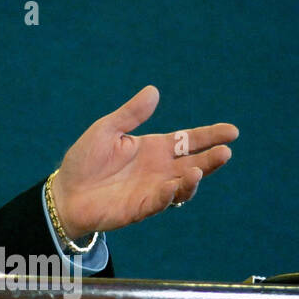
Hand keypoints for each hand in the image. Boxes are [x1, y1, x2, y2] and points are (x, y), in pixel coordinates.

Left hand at [50, 86, 236, 238]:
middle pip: (194, 163)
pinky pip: (160, 202)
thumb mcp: (106, 130)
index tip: (232, 131)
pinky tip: (173, 185)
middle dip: (211, 159)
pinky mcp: (141, 208)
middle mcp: (159, 170)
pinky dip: (169, 195)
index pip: (188, 140)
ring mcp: (153, 190)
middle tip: (225, 151)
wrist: (65, 192)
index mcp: (153, 148)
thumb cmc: (85, 161)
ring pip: (183, 186)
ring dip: (194, 179)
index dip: (209, 135)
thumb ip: (130, 114)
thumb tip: (153, 90)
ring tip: (199, 170)